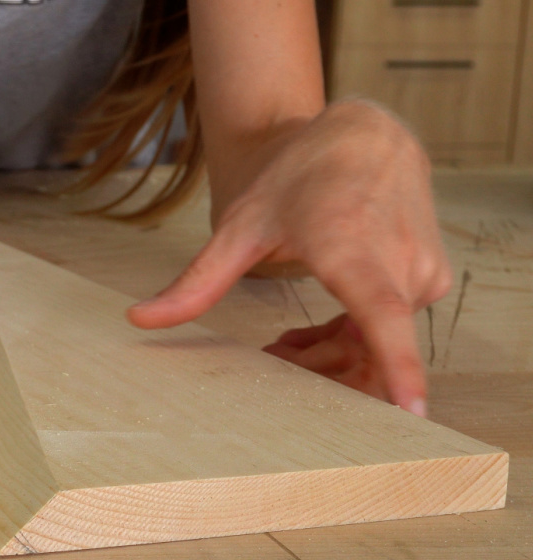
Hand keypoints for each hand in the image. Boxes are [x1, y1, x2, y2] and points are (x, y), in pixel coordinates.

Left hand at [128, 100, 451, 415]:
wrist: (363, 135)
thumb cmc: (299, 177)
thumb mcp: (240, 227)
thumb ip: (197, 281)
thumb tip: (139, 318)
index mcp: (350, 247)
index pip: (382, 316)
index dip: (399, 367)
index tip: (412, 412)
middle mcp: (397, 261)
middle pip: (364, 349)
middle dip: (317, 373)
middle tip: (273, 363)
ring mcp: (422, 272)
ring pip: (378, 345)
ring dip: (329, 357)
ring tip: (286, 346)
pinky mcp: (431, 279)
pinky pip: (392, 330)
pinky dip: (352, 340)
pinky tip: (313, 336)